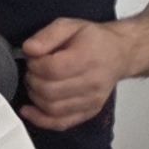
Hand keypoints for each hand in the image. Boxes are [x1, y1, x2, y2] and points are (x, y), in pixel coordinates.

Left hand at [16, 15, 133, 131]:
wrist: (119, 54)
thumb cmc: (93, 39)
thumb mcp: (69, 26)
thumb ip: (48, 35)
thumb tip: (29, 49)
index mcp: (87, 58)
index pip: (51, 69)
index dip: (34, 65)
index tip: (33, 59)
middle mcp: (92, 83)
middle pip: (49, 91)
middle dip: (32, 81)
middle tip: (32, 71)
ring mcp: (92, 101)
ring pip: (52, 108)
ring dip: (35, 98)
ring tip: (35, 84)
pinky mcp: (90, 112)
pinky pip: (61, 123)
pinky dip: (41, 120)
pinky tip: (29, 111)